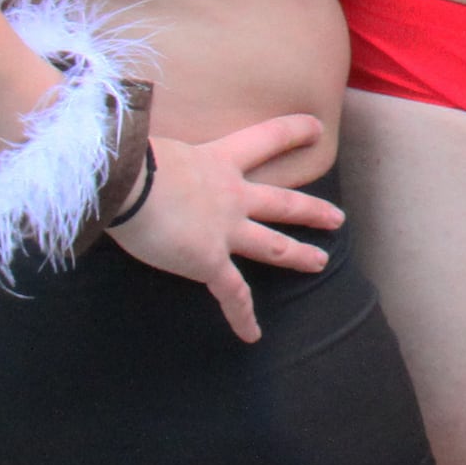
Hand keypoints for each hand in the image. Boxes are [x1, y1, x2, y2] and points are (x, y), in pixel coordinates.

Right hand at [105, 113, 339, 342]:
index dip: (294, 132)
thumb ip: (154, 149)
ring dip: (297, 255)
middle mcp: (231, 194)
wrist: (128, 180)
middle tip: (338, 218)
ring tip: (320, 263)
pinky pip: (232, 294)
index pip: (267, 139)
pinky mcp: (209, 261)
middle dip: (311, 210)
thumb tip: (128, 144)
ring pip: (272, 245)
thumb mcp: (152, 144)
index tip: (318, 128)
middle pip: (282, 202)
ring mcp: (225, 229)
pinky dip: (242, 316)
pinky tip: (252, 336)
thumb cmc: (130, 156)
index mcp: (218, 159)